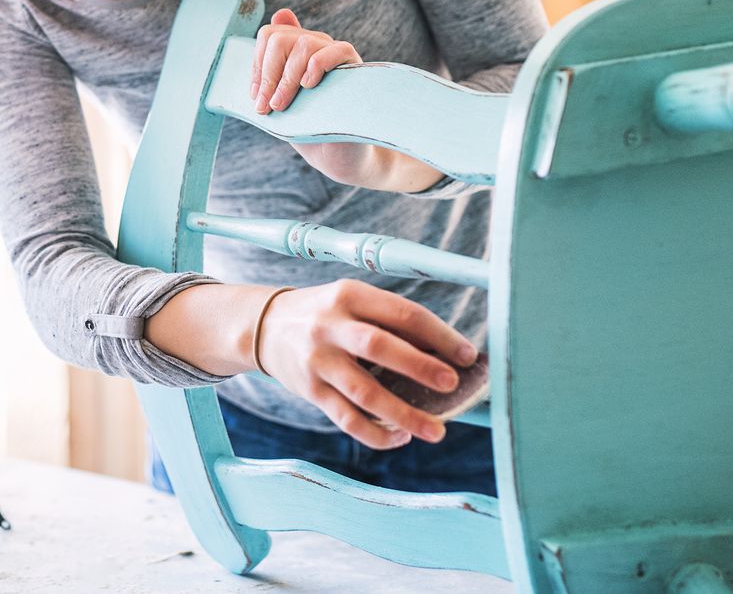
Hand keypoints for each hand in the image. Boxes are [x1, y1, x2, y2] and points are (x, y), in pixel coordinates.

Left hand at [250, 9, 371, 181]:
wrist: (337, 155)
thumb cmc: (307, 126)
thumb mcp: (279, 99)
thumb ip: (267, 73)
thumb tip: (255, 38)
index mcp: (296, 50)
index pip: (270, 35)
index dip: (257, 64)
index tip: (256, 96)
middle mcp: (316, 45)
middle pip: (281, 38)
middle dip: (268, 74)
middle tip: (267, 106)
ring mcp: (336, 54)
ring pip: (304, 44)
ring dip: (287, 78)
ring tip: (283, 104)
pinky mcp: (355, 66)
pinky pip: (337, 50)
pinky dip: (317, 65)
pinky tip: (309, 86)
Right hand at [255, 280, 476, 448]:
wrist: (264, 327)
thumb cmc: (325, 315)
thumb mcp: (352, 302)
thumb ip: (390, 322)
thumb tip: (446, 354)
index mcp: (350, 295)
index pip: (403, 313)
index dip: (439, 335)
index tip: (468, 355)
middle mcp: (331, 326)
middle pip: (379, 346)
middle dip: (420, 367)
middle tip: (453, 384)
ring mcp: (318, 360)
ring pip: (364, 392)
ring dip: (404, 414)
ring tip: (436, 431)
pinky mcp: (310, 391)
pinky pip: (346, 418)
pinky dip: (376, 433)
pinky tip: (400, 436)